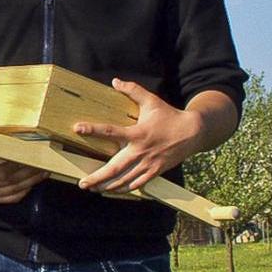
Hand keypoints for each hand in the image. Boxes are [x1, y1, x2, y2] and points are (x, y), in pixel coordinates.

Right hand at [0, 158, 48, 204]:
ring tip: (43, 172)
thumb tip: (18, 141)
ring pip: (15, 191)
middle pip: (12, 182)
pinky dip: (26, 190)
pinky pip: (13, 198)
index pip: (2, 173)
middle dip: (30, 174)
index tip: (30, 159)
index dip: (18, 167)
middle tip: (43, 164)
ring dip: (32, 182)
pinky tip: (33, 182)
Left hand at [75, 78, 201, 192]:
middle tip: (82, 183)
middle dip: (98, 177)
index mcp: (138, 133)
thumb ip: (133, 90)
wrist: (194, 132)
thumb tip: (115, 81)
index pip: (111, 131)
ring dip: (108, 186)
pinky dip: (125, 188)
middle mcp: (141, 151)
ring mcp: (149, 164)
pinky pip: (138, 184)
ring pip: (125, 179)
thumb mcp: (152, 101)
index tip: (77, 128)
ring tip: (94, 189)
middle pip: (115, 167)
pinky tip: (113, 190)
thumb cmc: (170, 116)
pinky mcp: (156, 171)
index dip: (94, 129)